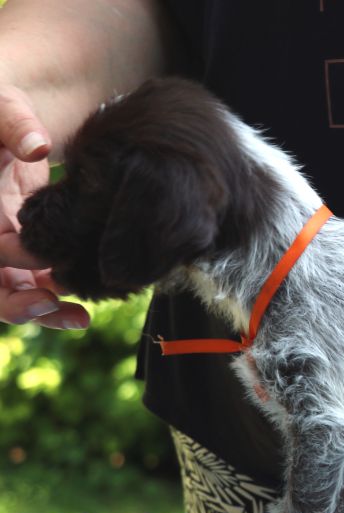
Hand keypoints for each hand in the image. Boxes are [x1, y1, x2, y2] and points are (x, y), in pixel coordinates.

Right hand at [0, 83, 88, 328]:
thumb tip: (39, 146)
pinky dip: (52, 299)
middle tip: (48, 305)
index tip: (30, 270)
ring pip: (9, 290)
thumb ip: (14, 124)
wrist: (12, 120)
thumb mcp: (1, 106)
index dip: (0, 263)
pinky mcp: (21, 249)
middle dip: (14, 301)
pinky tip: (80, 315)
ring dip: (39, 309)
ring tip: (77, 319)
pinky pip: (31, 284)